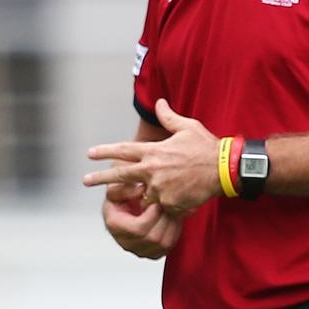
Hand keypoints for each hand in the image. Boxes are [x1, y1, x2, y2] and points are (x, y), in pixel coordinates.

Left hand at [84, 99, 222, 212]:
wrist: (224, 169)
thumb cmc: (206, 146)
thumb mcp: (188, 127)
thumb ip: (169, 117)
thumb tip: (159, 102)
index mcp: (154, 151)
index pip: (123, 151)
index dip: (105, 151)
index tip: (89, 154)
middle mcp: (152, 170)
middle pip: (120, 176)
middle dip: (100, 178)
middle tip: (85, 180)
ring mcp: (159, 188)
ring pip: (142, 195)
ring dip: (143, 193)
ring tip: (147, 193)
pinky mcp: (169, 203)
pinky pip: (161, 206)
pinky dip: (165, 203)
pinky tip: (175, 197)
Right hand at [101, 182, 182, 258]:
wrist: (127, 205)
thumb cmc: (121, 195)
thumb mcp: (117, 186)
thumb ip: (126, 187)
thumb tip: (141, 190)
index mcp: (115, 226)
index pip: (138, 229)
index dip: (152, 215)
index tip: (157, 202)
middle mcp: (125, 242)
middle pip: (153, 237)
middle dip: (165, 218)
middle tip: (169, 203)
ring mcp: (139, 250)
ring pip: (163, 243)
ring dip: (172, 224)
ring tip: (172, 209)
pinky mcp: (152, 252)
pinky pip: (169, 246)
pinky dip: (175, 230)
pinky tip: (174, 217)